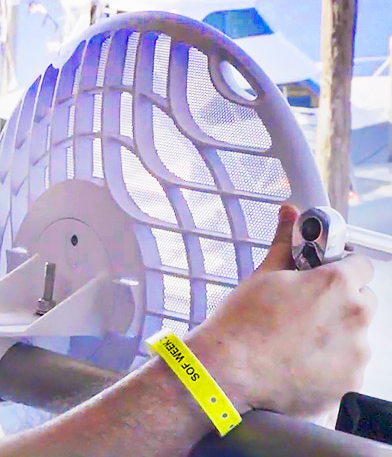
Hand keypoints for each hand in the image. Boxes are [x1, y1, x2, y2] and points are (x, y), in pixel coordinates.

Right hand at [186, 204, 375, 419]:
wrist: (229, 372)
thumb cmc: (242, 323)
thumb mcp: (263, 275)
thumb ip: (286, 243)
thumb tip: (290, 212)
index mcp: (335, 284)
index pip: (361, 264)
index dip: (342, 266)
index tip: (325, 274)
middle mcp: (354, 317)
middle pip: (364, 300)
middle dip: (342, 301)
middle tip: (307, 309)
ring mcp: (356, 353)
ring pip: (357, 335)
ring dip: (338, 333)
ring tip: (299, 340)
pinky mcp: (351, 382)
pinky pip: (350, 365)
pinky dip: (332, 363)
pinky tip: (302, 361)